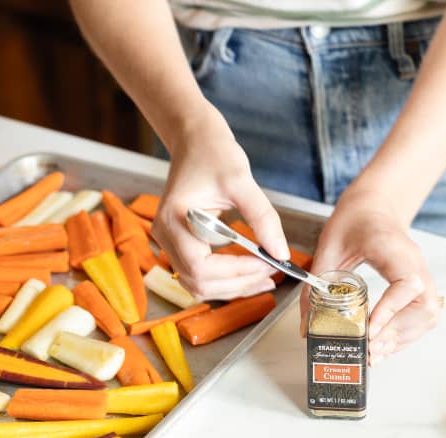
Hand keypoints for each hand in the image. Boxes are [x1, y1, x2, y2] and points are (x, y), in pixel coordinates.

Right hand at [152, 107, 289, 300]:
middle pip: (199, 282)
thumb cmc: (214, 154)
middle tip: (272, 273)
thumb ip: (263, 218)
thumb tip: (281, 253)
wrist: (196, 141)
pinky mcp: (181, 245)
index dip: (236, 272)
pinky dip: (226, 280)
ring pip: (199, 285)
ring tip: (266, 278)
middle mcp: (165, 235)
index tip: (267, 264)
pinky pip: (201, 275)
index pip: (201, 265)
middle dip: (238, 284)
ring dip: (233, 288)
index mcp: (174, 218)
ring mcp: (170, 243)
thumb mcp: (242, 181)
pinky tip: (251, 273)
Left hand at [300, 188, 438, 365]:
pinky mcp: (419, 284)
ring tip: (375, 353)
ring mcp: (421, 274)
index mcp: (394, 249)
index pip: (406, 284)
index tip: (370, 331)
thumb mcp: (328, 249)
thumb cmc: (354, 220)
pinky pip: (423, 314)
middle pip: (424, 307)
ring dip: (403, 338)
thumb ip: (316, 287)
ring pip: (427, 315)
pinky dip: (406, 333)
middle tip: (369, 349)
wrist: (374, 205)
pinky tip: (385, 343)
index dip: (390, 311)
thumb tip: (306, 326)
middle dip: (397, 333)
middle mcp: (415, 263)